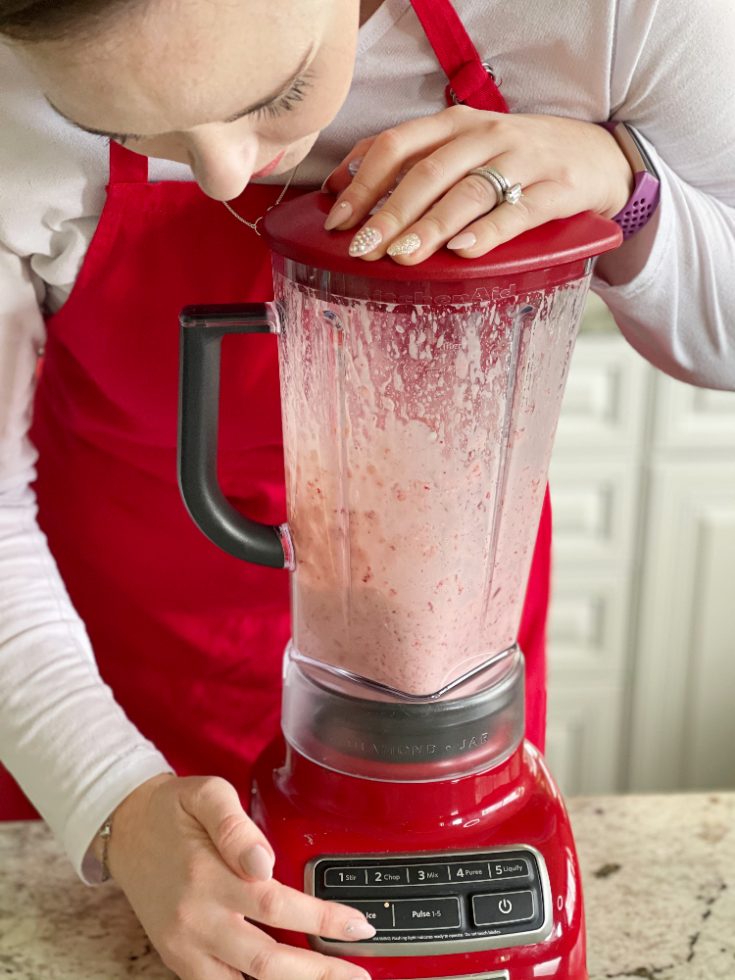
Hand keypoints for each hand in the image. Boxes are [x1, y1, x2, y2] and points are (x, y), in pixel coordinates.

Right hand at [106, 774, 373, 979]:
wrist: (124, 828)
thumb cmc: (171, 809)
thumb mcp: (205, 794)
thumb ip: (235, 825)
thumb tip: (264, 861)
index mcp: (206, 875)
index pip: (274, 905)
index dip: (321, 919)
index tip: (357, 925)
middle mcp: (195, 919)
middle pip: (266, 960)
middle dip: (318, 971)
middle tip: (358, 972)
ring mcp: (184, 945)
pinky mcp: (177, 957)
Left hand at [321, 106, 633, 262]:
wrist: (597, 154)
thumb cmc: (515, 157)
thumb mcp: (461, 148)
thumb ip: (407, 163)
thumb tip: (341, 184)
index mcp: (454, 124)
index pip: (396, 145)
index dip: (361, 183)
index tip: (336, 220)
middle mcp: (484, 135)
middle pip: (427, 172)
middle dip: (390, 213)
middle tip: (364, 249)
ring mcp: (522, 160)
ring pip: (467, 192)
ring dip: (431, 226)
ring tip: (403, 256)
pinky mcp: (555, 189)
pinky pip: (518, 211)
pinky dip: (488, 232)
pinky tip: (463, 252)